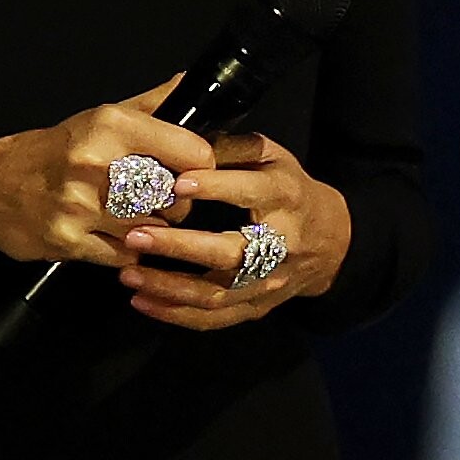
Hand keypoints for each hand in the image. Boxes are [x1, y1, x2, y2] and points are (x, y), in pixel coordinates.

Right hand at [0, 74, 207, 268]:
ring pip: (153, 229)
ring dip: (152, 228)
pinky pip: (126, 254)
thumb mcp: (98, 117)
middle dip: (176, 201)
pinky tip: (117, 235)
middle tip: (163, 198)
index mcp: (111, 126)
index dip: (200, 165)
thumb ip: (149, 104)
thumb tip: (187, 83)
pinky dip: (129, 249)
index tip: (194, 170)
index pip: (189, 151)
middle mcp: (98, 163)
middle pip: (174, 195)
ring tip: (137, 216)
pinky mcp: (72, 242)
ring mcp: (84, 205)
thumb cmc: (54, 151)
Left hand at [114, 130, 351, 331]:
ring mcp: (267, 282)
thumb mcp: (271, 156)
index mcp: (283, 196)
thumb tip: (184, 140)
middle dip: (180, 246)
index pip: (249, 192)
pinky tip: (142, 302)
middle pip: (230, 251)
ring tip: (128, 274)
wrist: (331, 241)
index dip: (215, 187)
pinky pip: (215, 318)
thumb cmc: (289, 189)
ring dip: (169, 287)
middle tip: (136, 235)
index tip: (176, 183)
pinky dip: (176, 314)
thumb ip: (232, 147)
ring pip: (217, 293)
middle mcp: (279, 244)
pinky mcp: (257, 308)